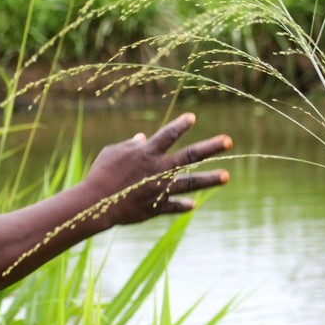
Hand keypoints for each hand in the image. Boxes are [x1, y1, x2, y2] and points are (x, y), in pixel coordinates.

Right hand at [85, 113, 231, 225]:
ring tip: (226, 176)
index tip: (192, 117)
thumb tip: (143, 137)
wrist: (95, 203)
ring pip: (190, 183)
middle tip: (228, 141)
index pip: (168, 135)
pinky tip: (193, 205)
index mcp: (147, 153)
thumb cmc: (101, 174)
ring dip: (209, 179)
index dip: (180, 125)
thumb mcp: (113, 153)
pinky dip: (183, 206)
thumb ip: (130, 145)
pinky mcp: (155, 207)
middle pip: (190, 156)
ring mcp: (160, 189)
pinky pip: (173, 206)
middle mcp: (158, 169)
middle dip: (210, 147)